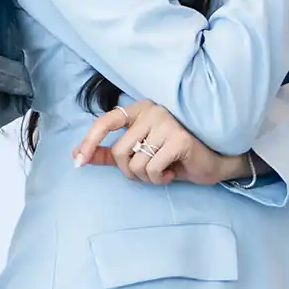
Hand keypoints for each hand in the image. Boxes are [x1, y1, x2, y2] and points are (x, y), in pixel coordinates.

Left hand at [72, 100, 247, 186]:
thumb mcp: (139, 154)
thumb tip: (77, 155)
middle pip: (118, 150)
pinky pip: (152, 168)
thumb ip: (108, 153)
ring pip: (135, 162)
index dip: (90, 142)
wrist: (211, 163)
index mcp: (139, 109)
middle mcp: (152, 110)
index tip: (78, 162)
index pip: (105, 121)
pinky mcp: (179, 138)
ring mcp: (166, 122)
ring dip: (145, 177)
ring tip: (162, 172)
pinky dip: (159, 179)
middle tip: (147, 172)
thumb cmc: (173, 156)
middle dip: (129, 171)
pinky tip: (172, 173)